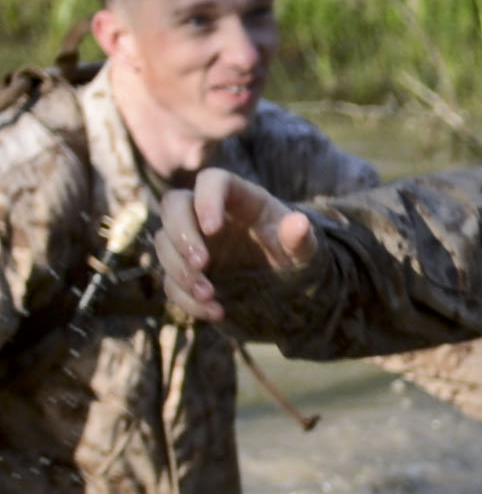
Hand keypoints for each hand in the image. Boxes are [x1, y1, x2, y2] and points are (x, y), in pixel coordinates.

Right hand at [156, 169, 316, 322]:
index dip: (205, 199)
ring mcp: (193, 241)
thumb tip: (299, 223)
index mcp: (240, 198)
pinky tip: (215, 312)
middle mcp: (208, 214)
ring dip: (179, 270)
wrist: (286, 284)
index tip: (212, 228)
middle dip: (181, 234)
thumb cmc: (295, 255)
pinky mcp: (185, 270)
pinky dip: (185, 299)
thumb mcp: (304, 250)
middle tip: (200, 263)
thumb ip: (300, 238)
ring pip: (164, 243)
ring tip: (209, 294)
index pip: (212, 181)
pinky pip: (170, 281)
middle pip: (174, 205)